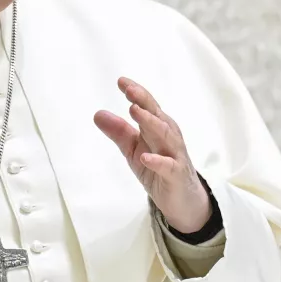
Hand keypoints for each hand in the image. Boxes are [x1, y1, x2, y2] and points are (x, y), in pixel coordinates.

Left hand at [93, 77, 211, 233]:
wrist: (183, 200)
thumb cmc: (158, 168)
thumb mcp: (133, 150)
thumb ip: (119, 132)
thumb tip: (97, 113)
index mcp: (158, 128)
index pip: (148, 106)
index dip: (136, 93)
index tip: (121, 81)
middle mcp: (169, 137)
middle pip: (157, 116)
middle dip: (144, 101)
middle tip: (129, 90)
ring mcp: (175, 156)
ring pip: (166, 136)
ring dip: (151, 123)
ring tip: (135, 112)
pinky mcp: (176, 176)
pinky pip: (168, 167)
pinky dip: (157, 161)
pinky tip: (144, 157)